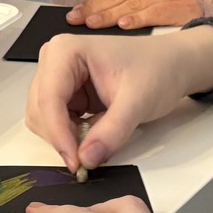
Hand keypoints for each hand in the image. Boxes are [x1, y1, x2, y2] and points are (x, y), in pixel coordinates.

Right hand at [26, 26, 212, 170]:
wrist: (172, 65)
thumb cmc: (158, 69)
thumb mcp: (138, 101)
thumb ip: (112, 131)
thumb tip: (87, 158)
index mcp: (66, 51)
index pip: (48, 99)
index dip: (59, 134)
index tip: (76, 162)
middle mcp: (54, 61)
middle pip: (40, 111)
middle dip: (62, 138)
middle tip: (87, 160)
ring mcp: (58, 78)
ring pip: (43, 120)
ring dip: (65, 139)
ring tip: (97, 141)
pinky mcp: (66, 95)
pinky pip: (56, 124)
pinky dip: (70, 137)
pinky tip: (93, 135)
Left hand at [69, 0, 202, 28]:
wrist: (204, 39)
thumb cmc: (165, 26)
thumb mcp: (139, 11)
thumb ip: (116, 9)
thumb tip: (83, 17)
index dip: (91, 0)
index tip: (74, 16)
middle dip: (97, 10)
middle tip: (80, 22)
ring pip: (134, 3)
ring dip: (112, 15)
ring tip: (94, 25)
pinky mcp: (184, 6)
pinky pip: (155, 12)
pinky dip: (138, 19)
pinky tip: (124, 26)